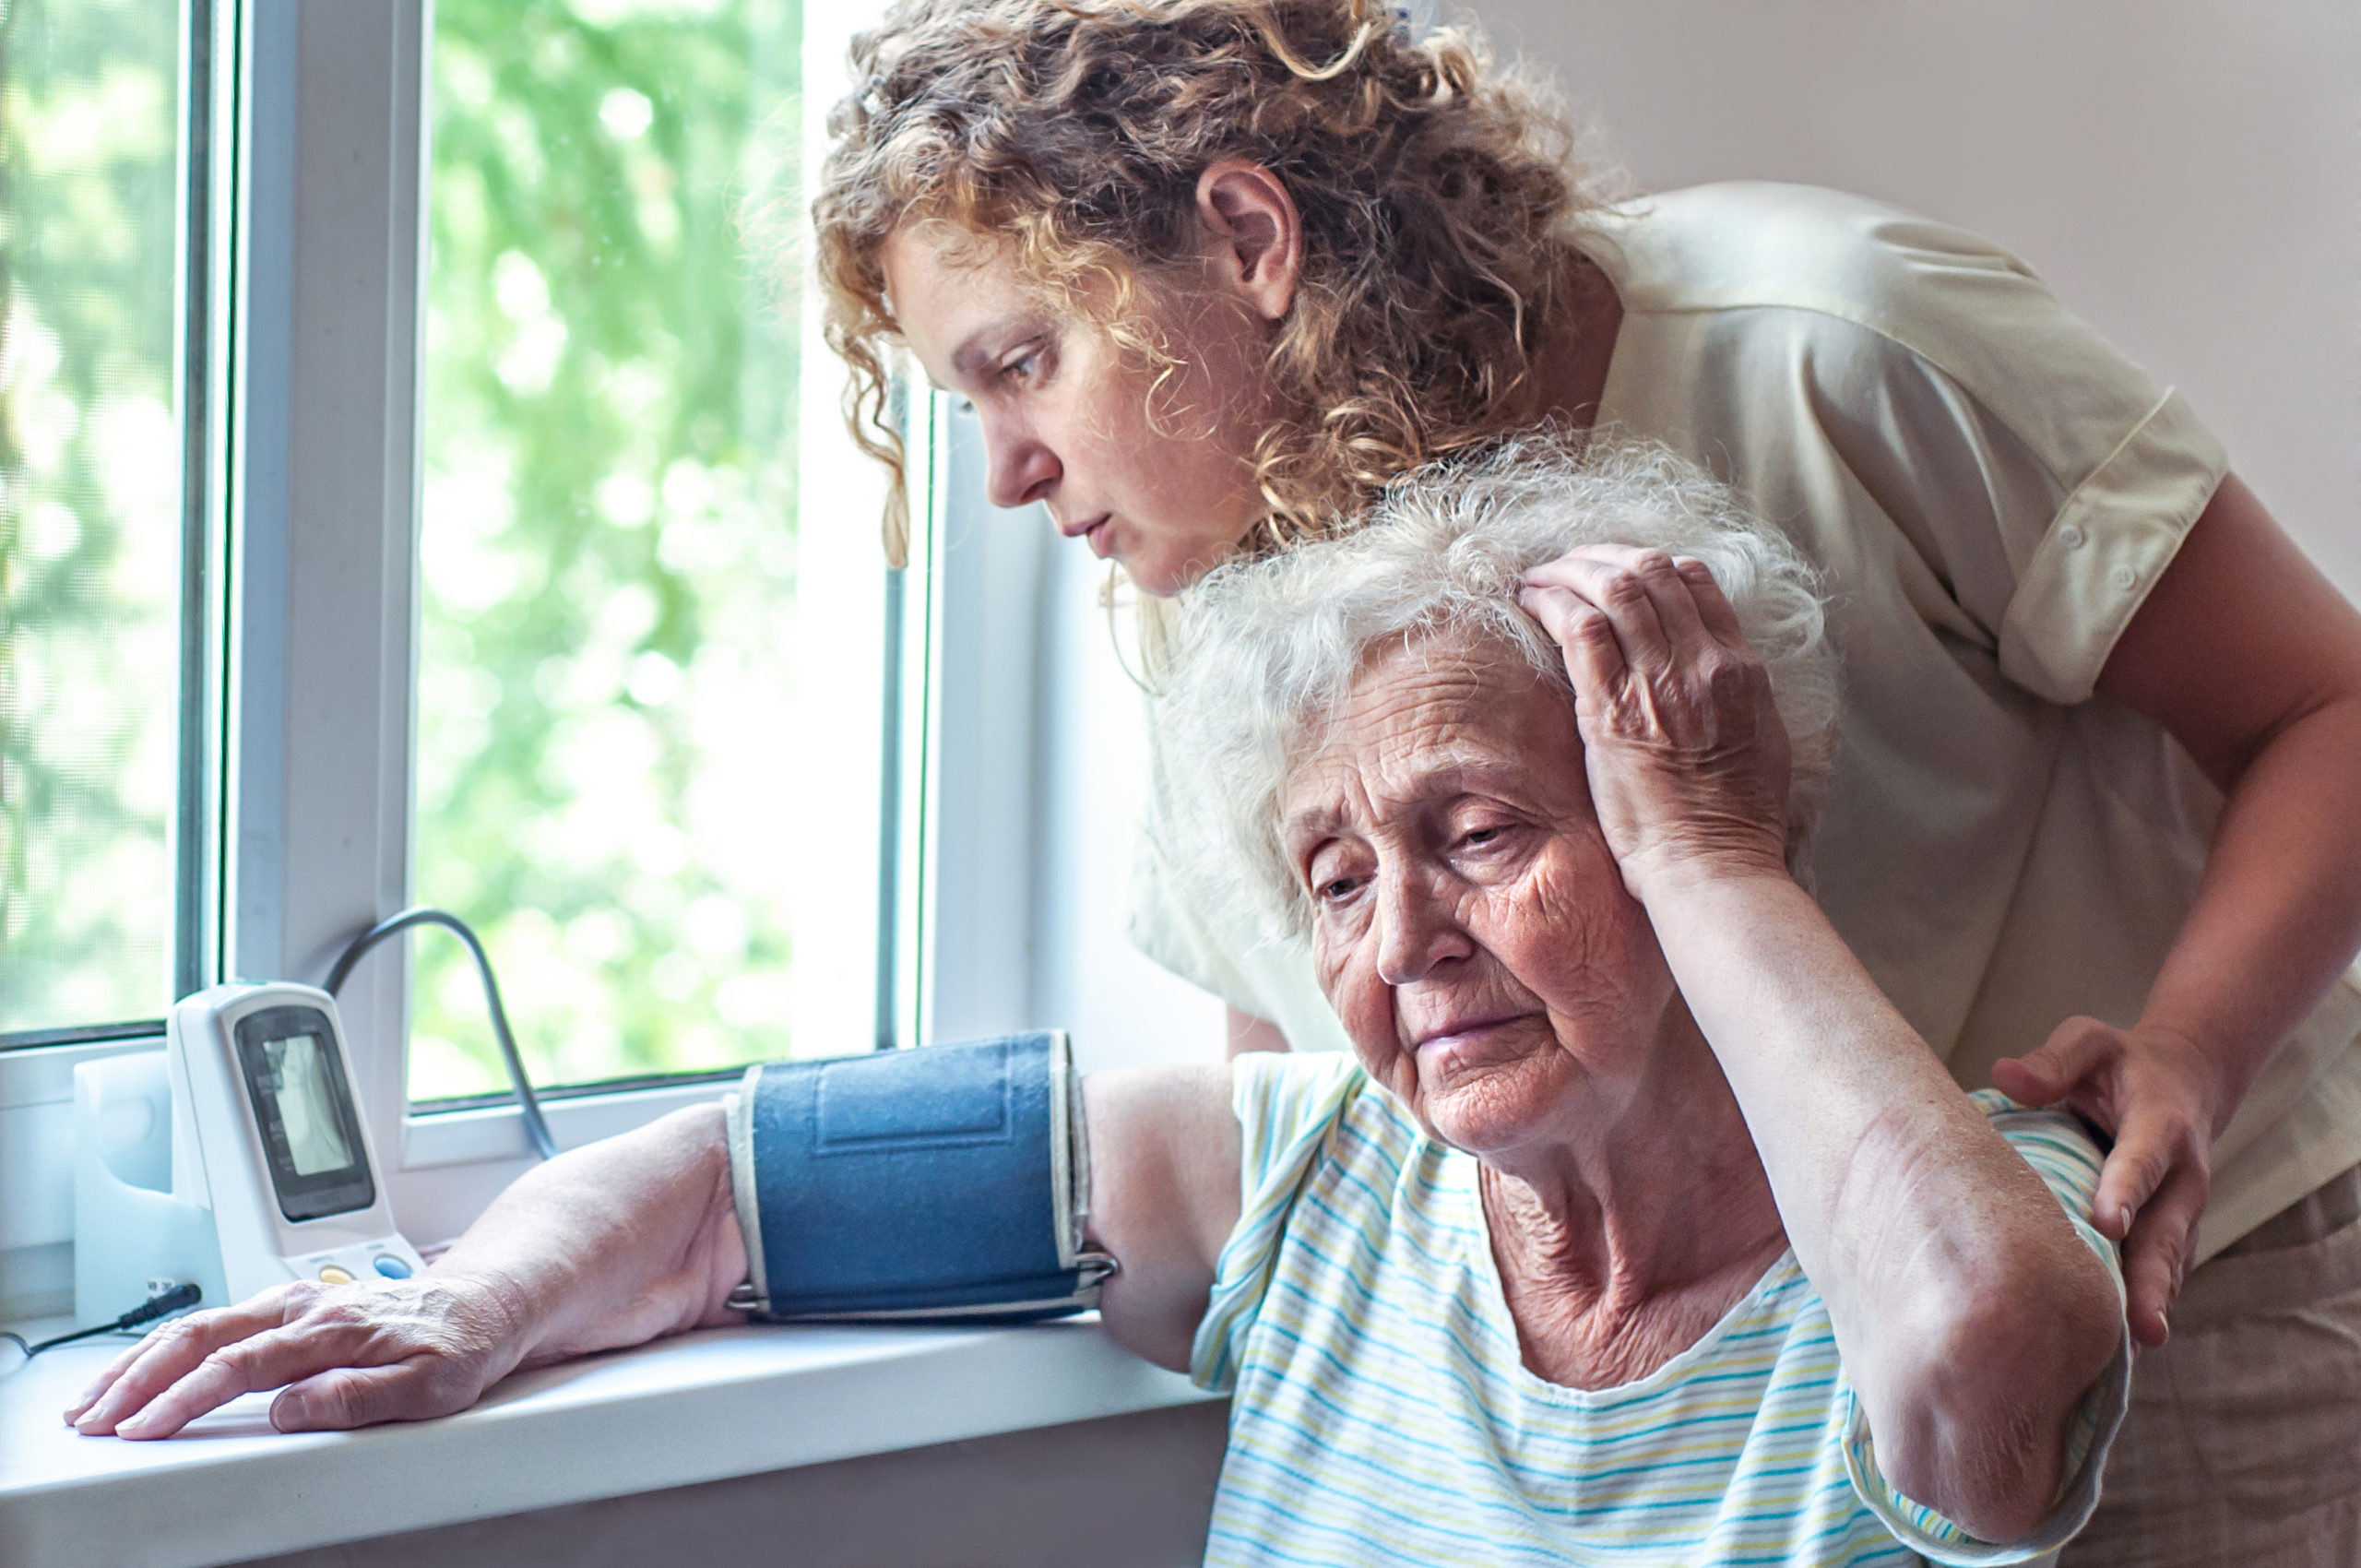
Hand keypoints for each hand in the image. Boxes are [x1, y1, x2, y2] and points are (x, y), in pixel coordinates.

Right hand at [64, 1272, 530, 1439]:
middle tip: (92, 1414)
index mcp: (332, 1329)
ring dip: (144, 1359)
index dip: (186, 1397)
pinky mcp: (298, 1307)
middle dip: (138, 1376)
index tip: (144, 1425)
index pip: (240, 1364)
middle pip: (202, 1335)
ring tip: (98, 1395)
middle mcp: (307, 1308)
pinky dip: (174, 1345)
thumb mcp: (431, 1387)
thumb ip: (359, 1397)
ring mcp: (299, 1303)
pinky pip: (222, 1321)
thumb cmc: (463, 1345)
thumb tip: (290, 1409)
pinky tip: (148, 1365)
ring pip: (204, 1324)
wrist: (490, 1302)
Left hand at [1519, 545, 1791, 896]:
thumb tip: (1710, 666)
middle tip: (1569, 563)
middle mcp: (1702, 661)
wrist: (1712, 863)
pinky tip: (1530, 600)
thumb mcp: (1759, 739)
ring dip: (1568, 570)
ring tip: (1539, 576)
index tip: (1620, 569)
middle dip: (1602, 555)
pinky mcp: (1611, 707)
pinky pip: (1579, 627)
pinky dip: (1551, 601)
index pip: (1695, 581)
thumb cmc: (1735, 820)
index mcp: (1741, 667)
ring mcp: (1657, 680)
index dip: (1651, 563)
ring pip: (1613, 586)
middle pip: (1650, 569)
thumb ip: (1735, 692)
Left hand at [1992, 1018, 2223, 1348]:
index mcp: (2160, 1123)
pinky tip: (2125, 1345)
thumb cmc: (2118, 1062)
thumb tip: (2005, 1076)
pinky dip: (2148, 1304)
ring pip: (2169, 1262)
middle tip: (2139, 1324)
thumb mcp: (2088, 1042)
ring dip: (2154, 1303)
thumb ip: (2053, 1061)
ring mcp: (2182, 1209)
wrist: (2182, 1080)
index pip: (2142, 1159)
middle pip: (2166, 1230)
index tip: (2108, 1224)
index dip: (2126, 1190)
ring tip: (2136, 1347)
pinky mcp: (2173, 1231)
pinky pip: (2163, 1271)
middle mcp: (2182, 1174)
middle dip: (2151, 1277)